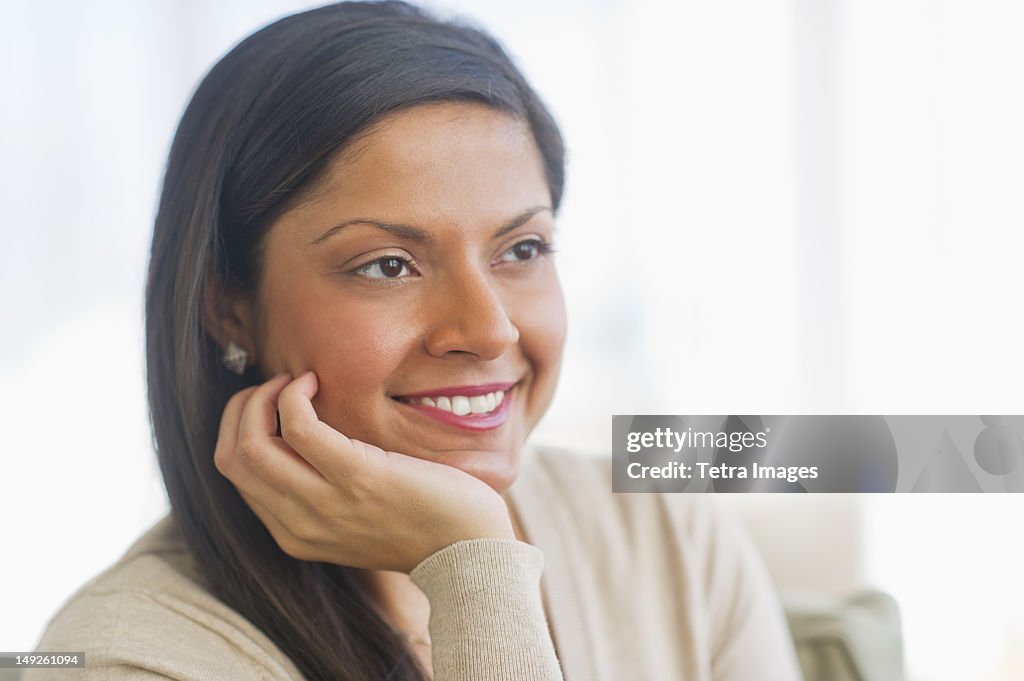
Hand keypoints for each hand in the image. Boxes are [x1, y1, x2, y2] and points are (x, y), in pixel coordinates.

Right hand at [213, 371, 515, 572]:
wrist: (470, 550)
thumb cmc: (421, 520)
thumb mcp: (354, 515)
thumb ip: (320, 489)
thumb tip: (297, 435)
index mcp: (293, 534)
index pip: (234, 473)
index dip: (240, 427)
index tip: (270, 403)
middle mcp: (299, 524)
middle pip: (231, 457)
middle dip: (241, 408)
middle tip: (276, 386)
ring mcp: (325, 504)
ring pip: (251, 443)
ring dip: (263, 397)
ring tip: (294, 382)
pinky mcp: (356, 477)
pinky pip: (298, 426)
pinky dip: (295, 394)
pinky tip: (314, 382)